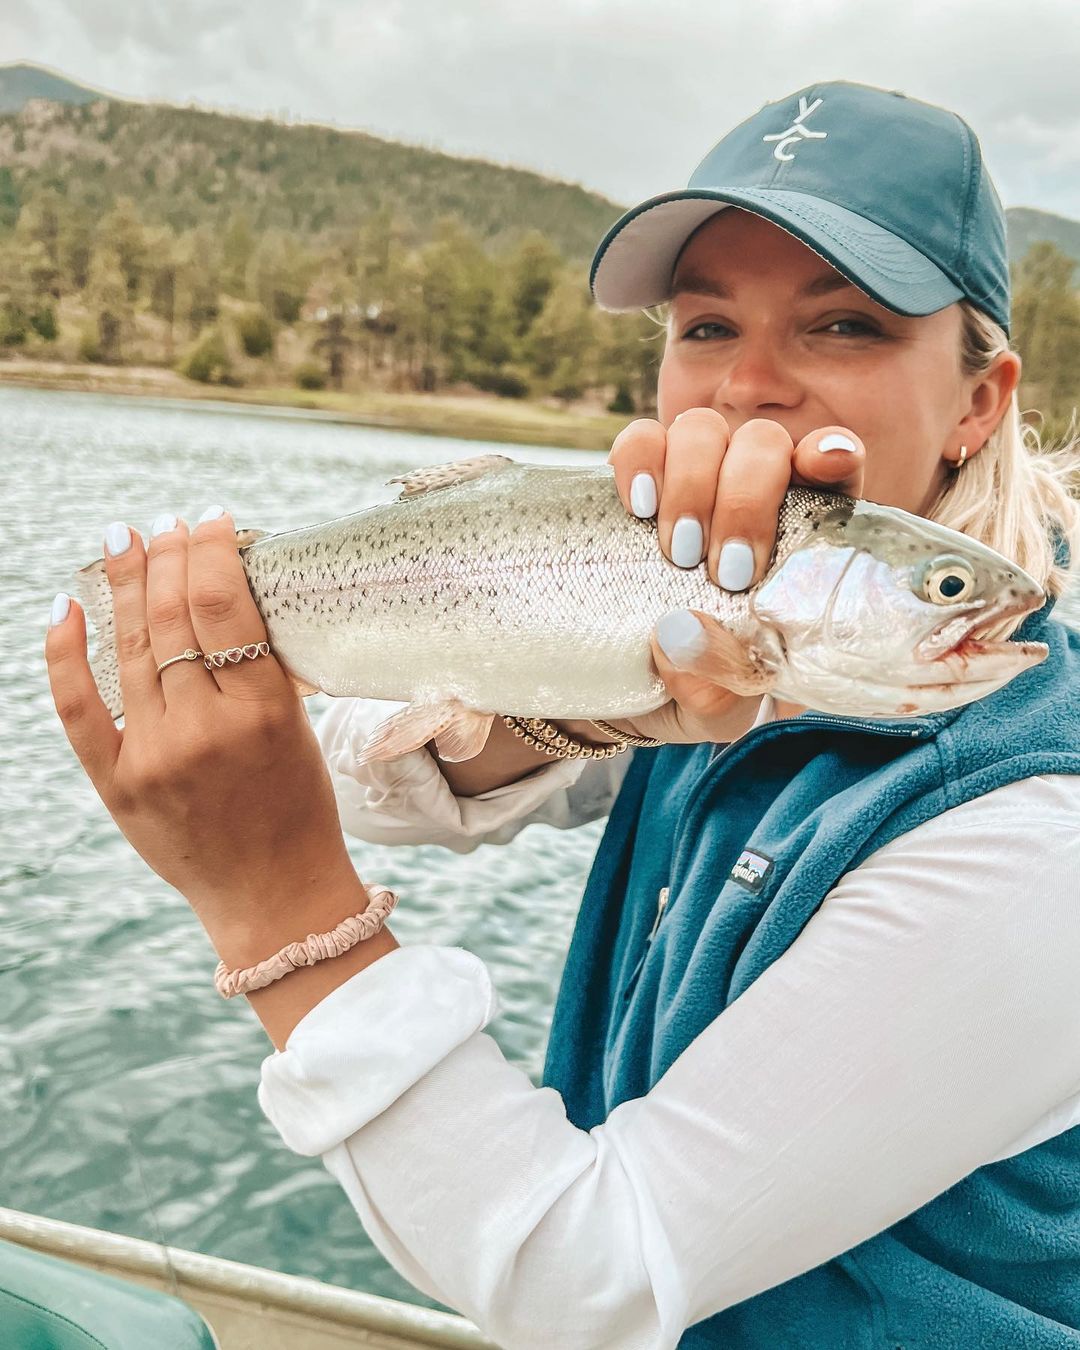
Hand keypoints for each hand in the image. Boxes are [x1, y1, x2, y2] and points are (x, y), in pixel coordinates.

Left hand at [45, 510, 366, 964]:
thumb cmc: (298, 806)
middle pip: (173, 617)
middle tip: (166, 524)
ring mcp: (156, 757)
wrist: (273, 893)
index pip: (225, 606)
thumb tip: (215, 592)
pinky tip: (66, 606)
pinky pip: (79, 707)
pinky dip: (65, 653)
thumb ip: (258, 668)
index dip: (211, 551)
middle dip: (167, 557)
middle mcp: (207, 729)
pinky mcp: (117, 783)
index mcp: (266, 711)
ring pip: (130, 647)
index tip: (209, 521)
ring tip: (123, 541)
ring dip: (125, 585)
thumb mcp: (299, 728)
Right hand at [607, 410, 866, 742]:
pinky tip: (637, 507)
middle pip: (764, 443)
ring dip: (693, 484)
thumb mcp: (720, 705)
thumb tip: (681, 635)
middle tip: (726, 570)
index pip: (831, 464)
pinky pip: (640, 440)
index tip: (821, 465)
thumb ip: (715, 684)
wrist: (629, 689)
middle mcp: (753, 489)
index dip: (830, 452)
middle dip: (747, 499)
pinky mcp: (637, 480)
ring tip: (677, 551)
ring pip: (703, 431)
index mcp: (801, 531)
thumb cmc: (702, 687)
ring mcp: (693, 478)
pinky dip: (638, 462)